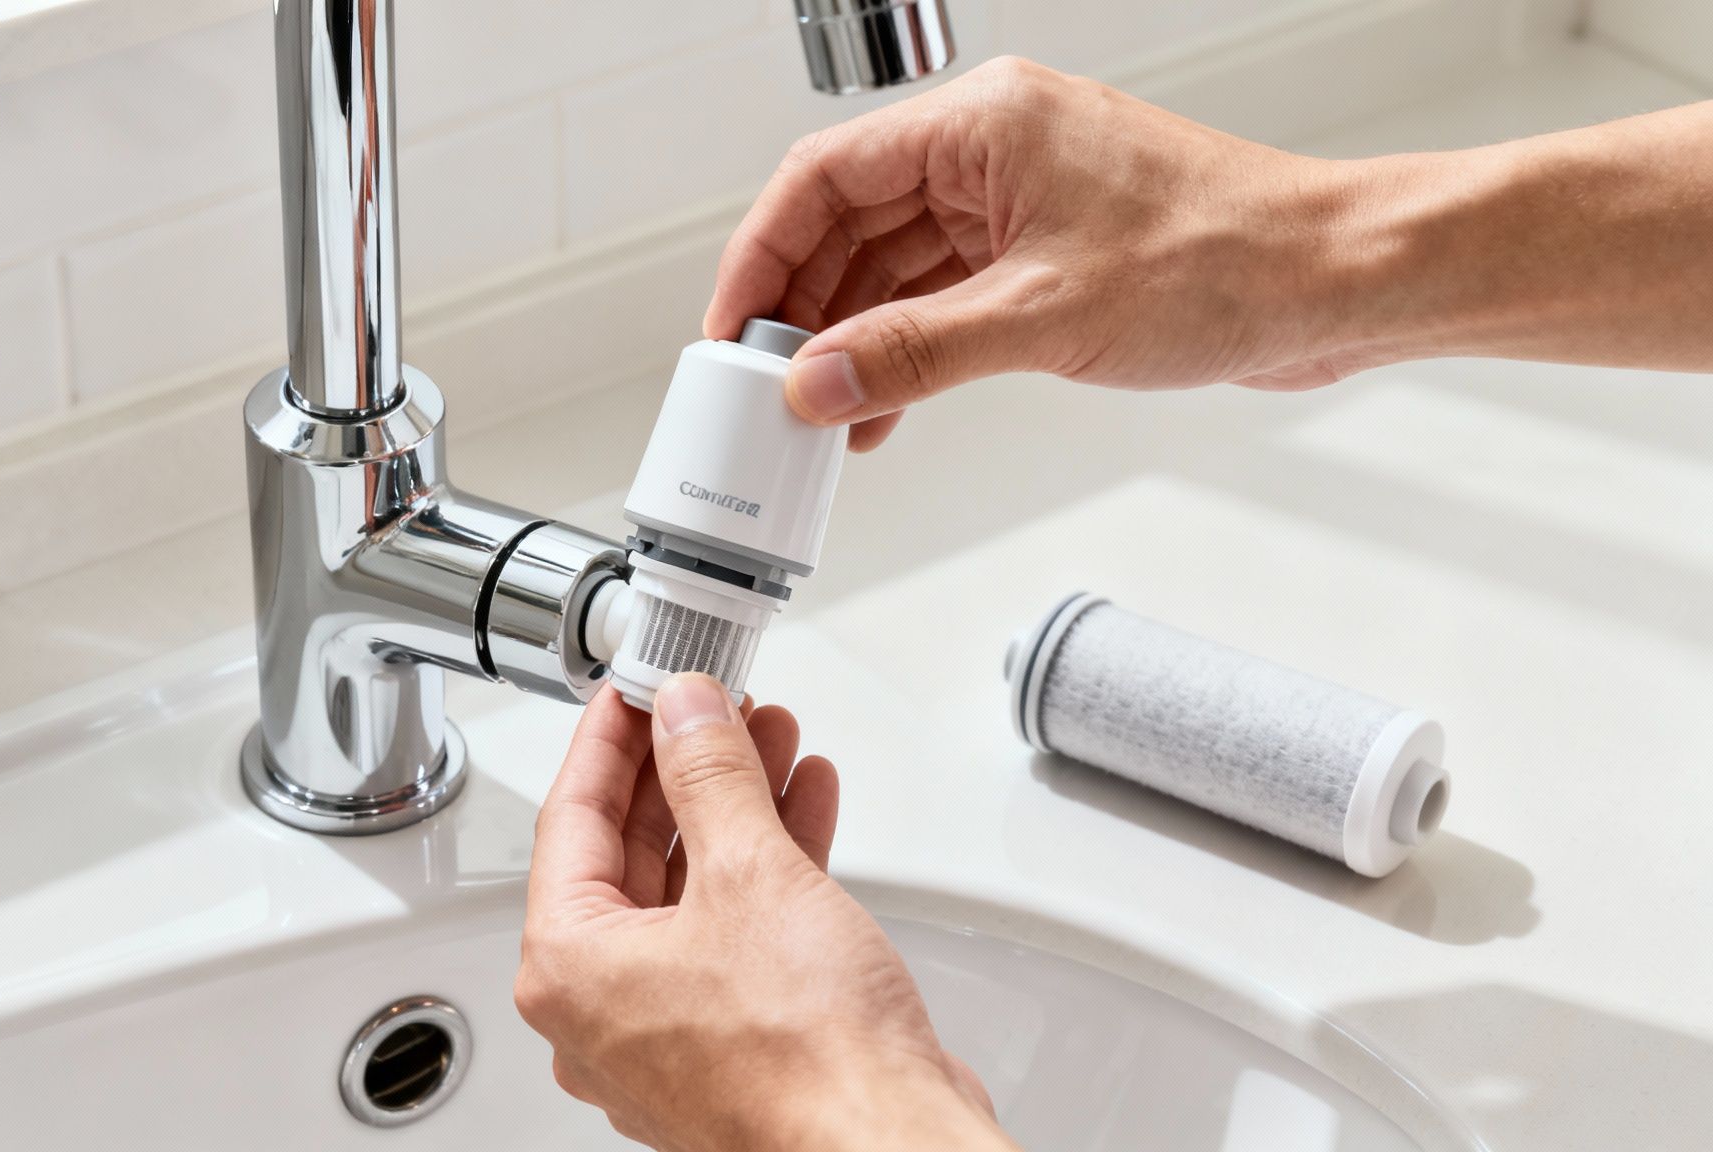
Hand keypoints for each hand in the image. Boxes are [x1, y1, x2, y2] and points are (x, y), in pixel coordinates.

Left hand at [517, 676, 1009, 1151]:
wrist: (886, 1149)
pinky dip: (766, 867)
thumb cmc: (807, 1059)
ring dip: (734, 809)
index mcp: (569, 969)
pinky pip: (731, 933)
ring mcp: (668, 1033)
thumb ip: (710, 776)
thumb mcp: (750, 873)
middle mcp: (604, 1010)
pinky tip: (803, 808)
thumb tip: (685, 714)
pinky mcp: (732, 1043)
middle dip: (686, 769)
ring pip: (688, 891)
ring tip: (772, 740)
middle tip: (716, 707)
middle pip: (629, 853)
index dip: (613, 738)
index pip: (571, 817)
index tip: (640, 686)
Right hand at [706, 56, 1366, 450]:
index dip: (761, 254)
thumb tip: (818, 383)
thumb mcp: (1044, 317)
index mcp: (983, 124)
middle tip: (767, 385)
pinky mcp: (1047, 253)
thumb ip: (914, 352)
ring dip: (854, 338)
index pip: (824, 176)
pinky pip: (944, 296)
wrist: (1337, 283)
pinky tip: (882, 405)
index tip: (732, 330)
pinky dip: (907, 349)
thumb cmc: (1228, 259)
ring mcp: (1020, 202)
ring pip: (894, 265)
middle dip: (803, 307)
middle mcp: (994, 152)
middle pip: (850, 222)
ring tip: (819, 413)